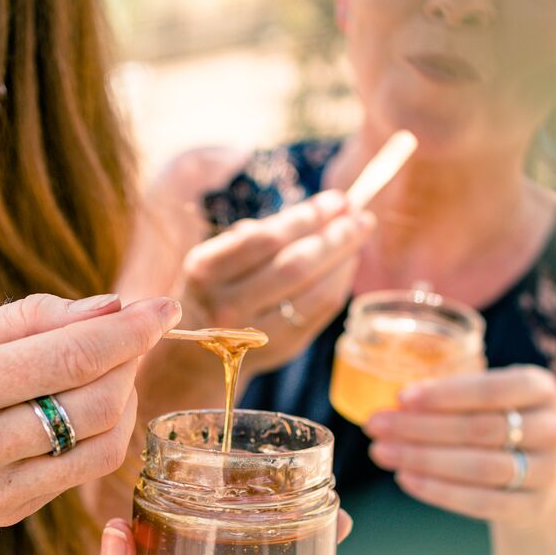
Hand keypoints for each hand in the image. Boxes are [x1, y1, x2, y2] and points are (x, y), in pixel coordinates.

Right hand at [0, 294, 178, 554]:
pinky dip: (104, 435)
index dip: (130, 329)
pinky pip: (80, 472)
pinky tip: (93, 409)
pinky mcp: (5, 517)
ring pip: (101, 441)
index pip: (70, 355)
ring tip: (112, 368)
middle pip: (96, 399)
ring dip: (125, 398)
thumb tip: (109, 306)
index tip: (166, 305)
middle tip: (137, 330)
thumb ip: (25, 322)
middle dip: (132, 358)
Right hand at [178, 190, 375, 371]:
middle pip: (295, 266)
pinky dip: (340, 283)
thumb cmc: (213, 290)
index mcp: (206, 270)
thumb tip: (321, 210)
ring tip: (359, 232)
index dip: (305, 218)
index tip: (335, 200)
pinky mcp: (282, 349)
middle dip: (334, 236)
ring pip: (315, 292)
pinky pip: (322, 312)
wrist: (196, 354)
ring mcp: (256, 333)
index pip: (265, 240)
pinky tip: (348, 262)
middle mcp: (227, 305)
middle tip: (359, 214)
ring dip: (344, 259)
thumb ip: (259, 235)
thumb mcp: (216, 258)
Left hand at [366, 365, 555, 528]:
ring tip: (383, 453)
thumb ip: (451, 395)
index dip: (444, 395)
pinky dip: (439, 491)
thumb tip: (394, 401)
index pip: (492, 389)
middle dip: (422, 428)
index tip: (400, 398)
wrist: (537, 480)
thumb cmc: (498, 426)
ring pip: (481, 468)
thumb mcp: (487, 400)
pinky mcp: (534, 507)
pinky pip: (482, 502)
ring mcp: (549, 471)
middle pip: (481, 429)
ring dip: (425, 460)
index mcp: (541, 388)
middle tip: (376, 425)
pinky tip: (406, 479)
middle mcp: (554, 428)